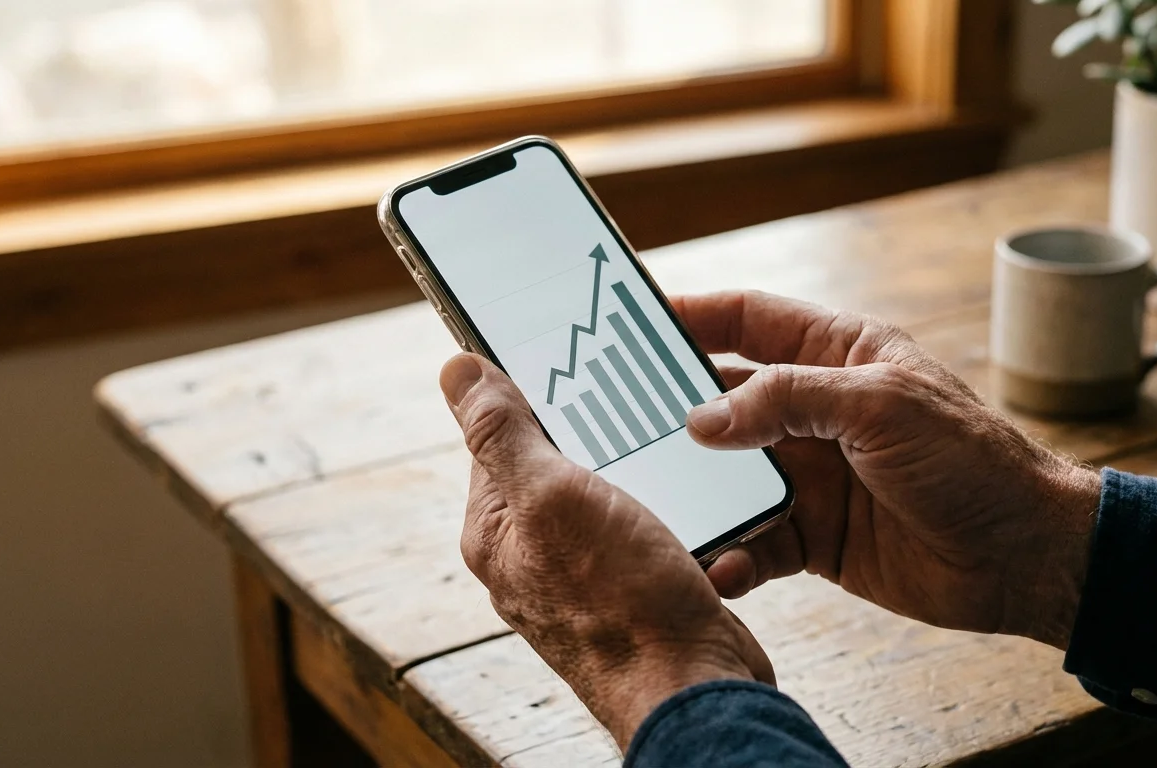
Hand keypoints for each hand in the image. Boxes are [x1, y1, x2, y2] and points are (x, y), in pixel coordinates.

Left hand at [440, 354, 773, 748]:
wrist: (694, 688)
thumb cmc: (623, 603)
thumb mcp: (553, 497)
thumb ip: (504, 434)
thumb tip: (456, 370)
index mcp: (498, 530)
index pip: (500, 437)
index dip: (531, 393)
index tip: (568, 355)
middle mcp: (534, 554)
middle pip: (560, 461)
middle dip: (598, 431)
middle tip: (635, 399)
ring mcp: (587, 574)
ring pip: (614, 491)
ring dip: (646, 468)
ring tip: (676, 450)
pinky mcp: (637, 587)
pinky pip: (653, 525)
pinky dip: (677, 508)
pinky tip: (701, 499)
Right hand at [672, 291, 1101, 649]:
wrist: (1022, 556)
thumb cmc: (971, 462)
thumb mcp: (881, 407)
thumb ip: (788, 401)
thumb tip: (704, 418)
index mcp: (836, 355)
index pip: (747, 320)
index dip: (690, 316)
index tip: (630, 321)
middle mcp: (814, 410)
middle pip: (722, 400)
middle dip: (672, 412)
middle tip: (612, 422)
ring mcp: (810, 474)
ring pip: (727, 476)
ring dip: (695, 492)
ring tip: (652, 504)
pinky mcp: (812, 534)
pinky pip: (753, 540)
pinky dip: (731, 553)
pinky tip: (718, 565)